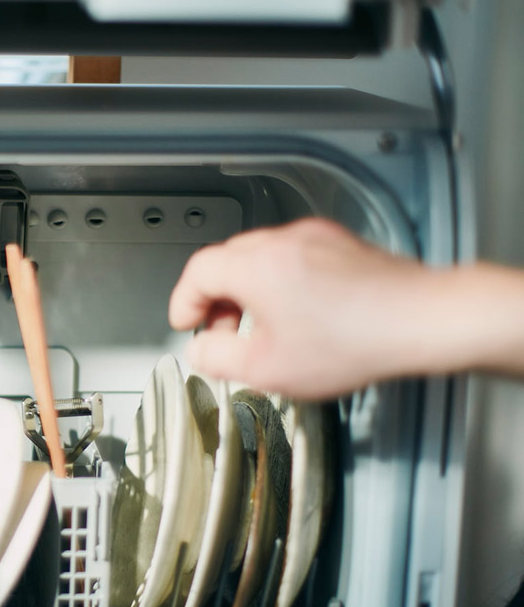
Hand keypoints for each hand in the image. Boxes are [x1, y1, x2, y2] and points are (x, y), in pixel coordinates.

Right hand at [168, 218, 438, 397]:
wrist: (422, 320)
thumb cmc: (355, 341)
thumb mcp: (267, 369)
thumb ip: (217, 358)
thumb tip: (200, 350)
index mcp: (256, 266)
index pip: (197, 272)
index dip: (183, 301)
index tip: (185, 323)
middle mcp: (283, 241)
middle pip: (226, 259)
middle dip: (215, 297)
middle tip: (220, 331)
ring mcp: (315, 237)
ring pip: (260, 256)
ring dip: (247, 288)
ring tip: (260, 327)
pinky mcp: (340, 243)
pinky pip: (292, 255)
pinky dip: (280, 279)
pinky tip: (298, 313)